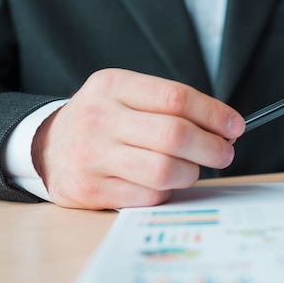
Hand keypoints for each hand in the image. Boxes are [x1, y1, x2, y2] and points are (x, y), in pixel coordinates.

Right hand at [32, 69, 244, 208]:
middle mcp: (99, 118)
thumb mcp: (125, 96)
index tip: (236, 126)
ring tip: (191, 168)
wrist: (48, 148)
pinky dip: (166, 192)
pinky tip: (163, 184)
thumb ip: (170, 106)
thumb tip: (225, 127)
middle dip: (211, 147)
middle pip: (174, 135)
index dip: (214, 114)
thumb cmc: (103, 121)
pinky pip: (148, 196)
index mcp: (112, 86)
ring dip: (191, 173)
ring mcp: (92, 156)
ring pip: (164, 170)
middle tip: (224, 153)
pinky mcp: (91, 190)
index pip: (176, 97)